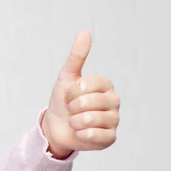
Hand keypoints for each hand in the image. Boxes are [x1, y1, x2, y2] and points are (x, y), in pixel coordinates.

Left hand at [41, 31, 119, 158]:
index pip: (86, 85)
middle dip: (72, 109)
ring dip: (75, 123)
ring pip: (91, 120)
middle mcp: (114, 101)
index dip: (71, 93)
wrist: (56, 128)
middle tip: (72, 111)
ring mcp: (114, 120)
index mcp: (105, 85)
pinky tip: (81, 133)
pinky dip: (82, 135)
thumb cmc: (63, 102)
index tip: (69, 96)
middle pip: (88, 103)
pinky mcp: (110, 138)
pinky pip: (95, 136)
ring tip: (76, 122)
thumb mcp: (66, 78)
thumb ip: (76, 57)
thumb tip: (84, 32)